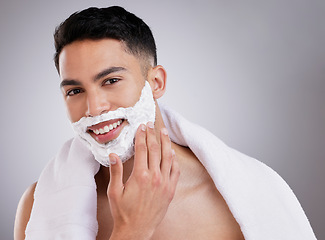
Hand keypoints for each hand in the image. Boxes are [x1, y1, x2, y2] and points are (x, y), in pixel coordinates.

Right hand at [107, 122, 179, 239]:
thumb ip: (115, 171)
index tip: (142, 126)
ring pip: (168, 157)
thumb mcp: (114, 191)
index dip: (142, 136)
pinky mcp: (170, 190)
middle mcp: (155, 177)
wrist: (137, 230)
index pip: (142, 149)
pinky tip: (172, 152)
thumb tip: (113, 154)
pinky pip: (175, 170)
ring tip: (164, 132)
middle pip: (155, 149)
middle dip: (153, 135)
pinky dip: (174, 159)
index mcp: (140, 176)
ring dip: (166, 142)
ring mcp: (165, 183)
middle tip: (151, 125)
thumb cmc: (124, 212)